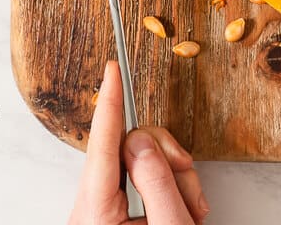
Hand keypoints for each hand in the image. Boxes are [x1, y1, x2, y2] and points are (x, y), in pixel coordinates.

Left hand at [68, 60, 208, 223]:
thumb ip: (157, 181)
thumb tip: (143, 139)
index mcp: (95, 212)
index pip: (102, 143)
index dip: (110, 100)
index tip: (112, 69)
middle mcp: (91, 208)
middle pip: (129, 149)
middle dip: (165, 158)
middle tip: (186, 178)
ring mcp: (103, 210)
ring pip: (141, 162)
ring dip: (173, 177)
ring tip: (189, 209)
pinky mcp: (114, 211)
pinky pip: (143, 179)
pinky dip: (169, 187)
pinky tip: (181, 209)